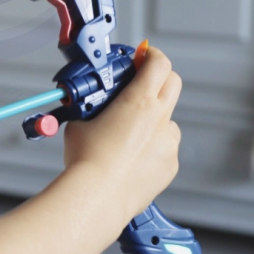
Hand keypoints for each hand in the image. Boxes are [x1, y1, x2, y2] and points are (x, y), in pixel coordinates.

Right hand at [63, 45, 181, 220]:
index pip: (159, 63)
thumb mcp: (79, 123)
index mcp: (139, 101)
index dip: (152, 55)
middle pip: (173, 82)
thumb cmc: (87, 163)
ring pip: (169, 120)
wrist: (97, 197)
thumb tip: (88, 108)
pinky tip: (132, 159)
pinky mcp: (170, 165)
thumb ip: (92, 109)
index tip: (144, 56)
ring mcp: (168, 143)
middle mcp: (160, 120)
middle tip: (142, 82)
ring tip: (129, 134)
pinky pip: (165, 148)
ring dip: (155, 118)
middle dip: (159, 78)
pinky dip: (153, 148)